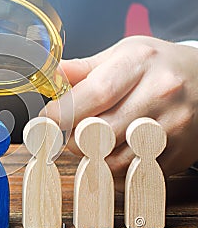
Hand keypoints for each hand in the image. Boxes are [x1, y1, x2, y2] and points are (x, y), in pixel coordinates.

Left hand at [40, 36, 197, 190]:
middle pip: (101, 132)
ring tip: (89, 141)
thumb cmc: (155, 65)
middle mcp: (160, 93)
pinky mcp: (179, 152)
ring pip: (115, 160)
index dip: (63, 111)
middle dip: (73, 137)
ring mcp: (173, 126)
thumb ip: (82, 68)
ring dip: (91, 157)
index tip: (48, 117)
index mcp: (139, 63)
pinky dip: (114, 169)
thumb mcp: (121, 54)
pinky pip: (134, 173)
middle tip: (67, 132)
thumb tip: (49, 77)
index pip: (94, 94)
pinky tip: (112, 151)